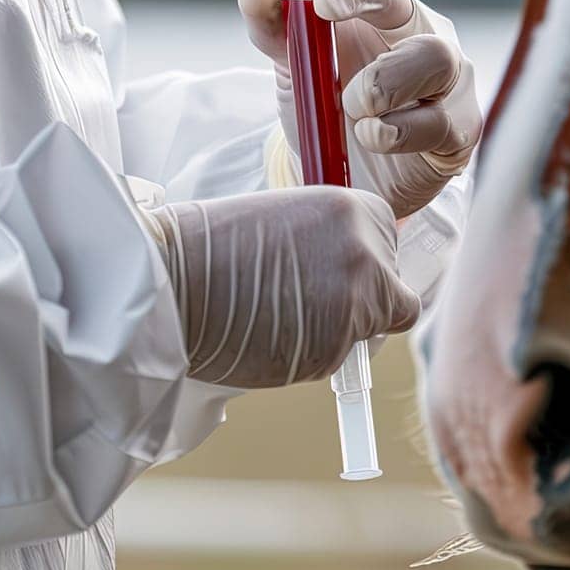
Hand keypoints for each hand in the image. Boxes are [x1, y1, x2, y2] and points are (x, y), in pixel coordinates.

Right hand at [146, 188, 418, 388]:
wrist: (174, 278)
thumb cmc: (219, 243)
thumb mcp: (291, 218)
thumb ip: (335, 240)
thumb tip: (363, 273)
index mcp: (355, 210)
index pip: (393, 250)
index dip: (368, 266)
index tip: (336, 271)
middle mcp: (366, 254)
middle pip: (395, 299)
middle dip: (365, 307)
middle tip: (312, 302)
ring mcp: (354, 304)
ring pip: (367, 334)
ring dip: (337, 333)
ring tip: (280, 313)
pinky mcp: (333, 350)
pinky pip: (336, 360)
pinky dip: (312, 355)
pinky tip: (271, 333)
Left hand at [238, 0, 482, 218]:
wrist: (345, 171)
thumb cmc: (330, 103)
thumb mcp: (296, 67)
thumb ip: (276, 30)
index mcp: (390, 15)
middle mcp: (430, 42)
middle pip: (427, 35)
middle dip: (382, 62)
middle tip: (343, 89)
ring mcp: (452, 88)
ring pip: (438, 70)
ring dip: (383, 95)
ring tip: (352, 114)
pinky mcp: (458, 133)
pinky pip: (436, 126)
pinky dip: (393, 134)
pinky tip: (371, 139)